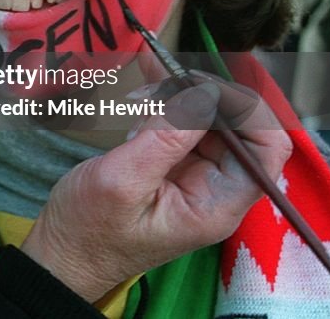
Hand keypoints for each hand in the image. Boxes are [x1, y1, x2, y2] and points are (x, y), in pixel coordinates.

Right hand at [19, 77, 291, 301]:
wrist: (63, 254)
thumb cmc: (88, 230)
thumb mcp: (121, 181)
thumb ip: (166, 138)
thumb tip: (202, 93)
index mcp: (217, 203)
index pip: (266, 147)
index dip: (245, 108)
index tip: (199, 84)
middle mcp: (216, 188)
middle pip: (240, 127)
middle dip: (204, 94)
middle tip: (163, 75)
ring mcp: (195, 176)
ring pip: (210, 119)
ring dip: (180, 95)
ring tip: (144, 84)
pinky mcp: (172, 166)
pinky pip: (182, 125)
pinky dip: (165, 103)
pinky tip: (142, 90)